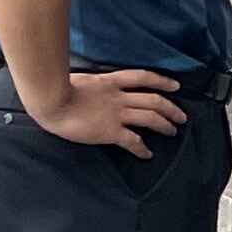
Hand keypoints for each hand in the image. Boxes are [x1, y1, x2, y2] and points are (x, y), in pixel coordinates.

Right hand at [34, 68, 183, 156]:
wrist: (49, 101)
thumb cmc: (55, 90)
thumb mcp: (80, 79)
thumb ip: (93, 84)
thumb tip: (93, 86)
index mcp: (110, 82)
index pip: (142, 77)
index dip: (162, 81)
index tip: (175, 86)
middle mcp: (118, 97)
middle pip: (154, 100)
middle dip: (171, 108)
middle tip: (182, 117)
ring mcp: (116, 114)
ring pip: (150, 117)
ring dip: (165, 125)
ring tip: (173, 132)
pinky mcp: (110, 131)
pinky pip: (133, 140)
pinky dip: (142, 148)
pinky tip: (147, 154)